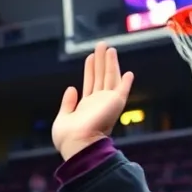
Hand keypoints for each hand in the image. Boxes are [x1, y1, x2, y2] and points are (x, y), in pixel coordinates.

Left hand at [52, 42, 133, 161]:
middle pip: (101, 77)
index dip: (90, 70)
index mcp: (86, 107)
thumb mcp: (63, 118)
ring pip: (110, 78)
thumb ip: (68, 103)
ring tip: (108, 48)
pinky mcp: (115, 104)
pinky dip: (126, 82)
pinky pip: (122, 90)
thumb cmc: (68, 138)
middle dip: (101, 61)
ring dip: (110, 63)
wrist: (77, 145)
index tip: (90, 57)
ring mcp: (107, 103)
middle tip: (101, 45)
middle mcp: (98, 104)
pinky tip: (128, 72)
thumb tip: (71, 88)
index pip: (90, 84)